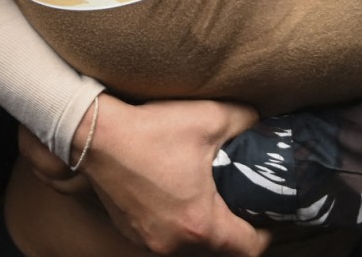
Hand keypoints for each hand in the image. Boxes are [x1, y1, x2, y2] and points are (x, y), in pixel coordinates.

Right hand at [21, 96, 269, 255]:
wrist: (95, 134)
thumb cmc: (151, 129)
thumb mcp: (212, 117)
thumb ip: (248, 123)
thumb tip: (262, 126)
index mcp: (200, 223)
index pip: (249, 248)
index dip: (265, 231)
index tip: (265, 213)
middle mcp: (174, 243)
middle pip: (219, 249)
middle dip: (233, 228)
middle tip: (239, 199)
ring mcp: (150, 241)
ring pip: (190, 245)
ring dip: (202, 226)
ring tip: (208, 195)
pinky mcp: (131, 232)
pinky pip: (165, 237)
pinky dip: (176, 222)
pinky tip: (176, 194)